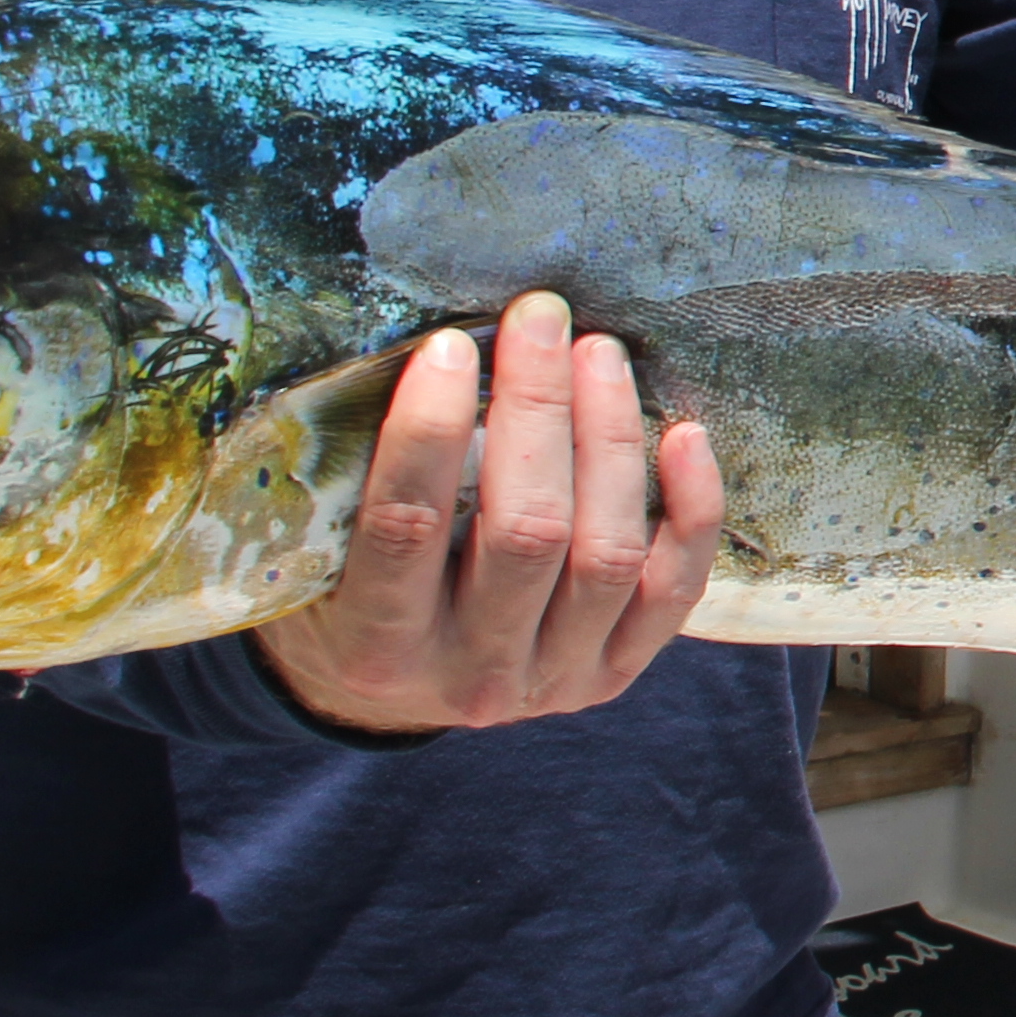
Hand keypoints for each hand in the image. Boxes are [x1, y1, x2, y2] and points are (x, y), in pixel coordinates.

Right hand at [258, 292, 721, 734]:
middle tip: (541, 321)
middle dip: (537, 410)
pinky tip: (685, 435)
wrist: (390, 695)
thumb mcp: (324, 550)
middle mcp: (471, 672)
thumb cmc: (346, 594)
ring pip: (608, 553)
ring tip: (599, 355)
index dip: (429, 430)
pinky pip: (674, 590)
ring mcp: (553, 678)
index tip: (449, 346)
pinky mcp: (615, 672)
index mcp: (378, 642)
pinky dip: (691, 512)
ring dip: (610, 441)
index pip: (408, 527)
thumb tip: (435, 352)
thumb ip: (365, 475)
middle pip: (527, 532)